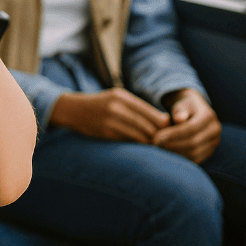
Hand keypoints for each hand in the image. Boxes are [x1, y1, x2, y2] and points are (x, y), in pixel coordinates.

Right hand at [50, 88, 169, 143]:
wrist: (73, 110)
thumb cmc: (101, 104)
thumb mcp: (117, 98)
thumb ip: (138, 108)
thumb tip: (165, 121)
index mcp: (121, 97)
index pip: (151, 113)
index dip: (164, 124)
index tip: (172, 130)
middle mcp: (115, 108)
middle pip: (146, 126)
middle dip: (159, 135)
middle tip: (170, 142)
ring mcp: (109, 121)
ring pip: (138, 136)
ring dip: (150, 142)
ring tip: (158, 146)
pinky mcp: (104, 133)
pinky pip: (126, 141)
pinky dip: (137, 145)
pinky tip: (143, 148)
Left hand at [153, 88, 220, 162]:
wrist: (194, 111)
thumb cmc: (183, 106)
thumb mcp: (181, 104)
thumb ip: (179, 110)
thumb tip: (178, 120)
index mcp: (209, 116)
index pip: (191, 129)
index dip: (172, 134)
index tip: (156, 137)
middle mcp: (215, 131)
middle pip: (193, 143)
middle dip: (172, 145)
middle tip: (155, 145)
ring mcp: (214, 143)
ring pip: (194, 154)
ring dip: (175, 154)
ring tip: (159, 150)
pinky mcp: (209, 152)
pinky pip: (195, 160)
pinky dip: (180, 159)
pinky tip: (166, 155)